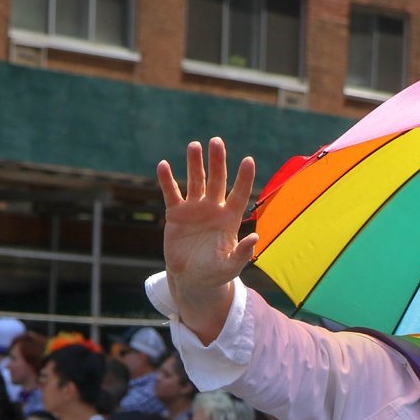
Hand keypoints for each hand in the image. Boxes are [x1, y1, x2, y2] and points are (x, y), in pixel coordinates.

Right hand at [158, 138, 257, 296]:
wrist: (192, 278)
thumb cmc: (216, 272)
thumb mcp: (231, 266)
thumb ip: (243, 253)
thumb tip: (255, 237)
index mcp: (230, 219)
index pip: (239, 194)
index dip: (244, 178)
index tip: (248, 160)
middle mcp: (213, 209)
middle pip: (217, 180)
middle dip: (217, 162)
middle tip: (216, 141)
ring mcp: (194, 209)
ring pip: (196, 181)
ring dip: (195, 164)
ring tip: (194, 145)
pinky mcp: (175, 214)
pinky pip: (171, 194)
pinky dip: (167, 180)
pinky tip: (163, 165)